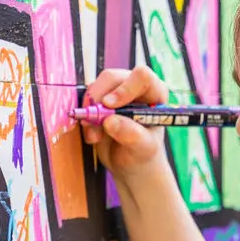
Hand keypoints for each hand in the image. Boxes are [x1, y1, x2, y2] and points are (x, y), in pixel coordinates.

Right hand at [80, 66, 168, 180]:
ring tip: (95, 136)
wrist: (129, 163)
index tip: (109, 105)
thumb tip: (111, 121)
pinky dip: (84, 117)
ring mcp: (115, 90)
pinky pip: (86, 100)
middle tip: (94, 122)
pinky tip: (92, 135)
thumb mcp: (143, 149)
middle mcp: (135, 86)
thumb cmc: (143, 153)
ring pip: (95, 87)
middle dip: (98, 99)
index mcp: (155, 93)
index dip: (124, 88)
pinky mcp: (99, 99)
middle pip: (112, 77)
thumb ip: (132, 135)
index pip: (142, 77)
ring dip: (90, 111)